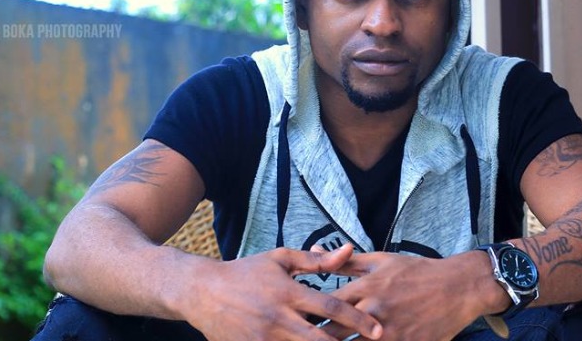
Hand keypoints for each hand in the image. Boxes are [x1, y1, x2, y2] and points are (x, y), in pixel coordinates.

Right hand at [179, 244, 382, 340]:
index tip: (380, 329)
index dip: (359, 320)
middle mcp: (278, 318)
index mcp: (289, 292)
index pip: (331, 308)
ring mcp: (264, 338)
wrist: (202, 292)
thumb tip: (349, 250)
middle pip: (321, 340)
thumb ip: (316, 260)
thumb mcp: (280, 259)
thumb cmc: (246, 272)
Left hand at [317, 250, 491, 340]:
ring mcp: (389, 333)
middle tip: (300, 338)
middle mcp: (373, 311)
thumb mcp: (382, 260)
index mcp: (365, 287)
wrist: (458, 287)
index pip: (324, 306)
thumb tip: (316, 251)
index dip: (307, 315)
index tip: (297, 320)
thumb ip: (347, 261)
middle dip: (315, 337)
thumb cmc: (417, 271)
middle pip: (331, 333)